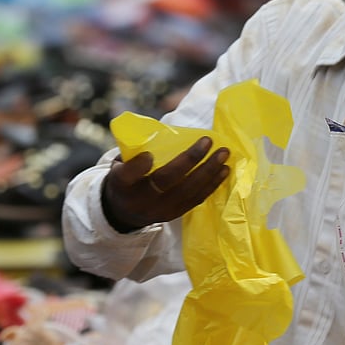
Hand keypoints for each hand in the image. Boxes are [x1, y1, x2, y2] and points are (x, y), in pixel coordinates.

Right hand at [101, 137, 229, 232]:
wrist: (125, 212)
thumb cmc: (126, 178)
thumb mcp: (120, 164)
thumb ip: (134, 151)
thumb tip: (159, 130)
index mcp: (121, 183)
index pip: (127, 175)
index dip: (138, 166)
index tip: (149, 154)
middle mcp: (140, 199)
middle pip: (165, 180)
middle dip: (189, 160)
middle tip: (208, 141)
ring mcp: (159, 210)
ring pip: (186, 191)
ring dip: (208, 171)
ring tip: (223, 154)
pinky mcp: (174, 214)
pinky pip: (196, 199)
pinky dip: (212, 184)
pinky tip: (224, 170)